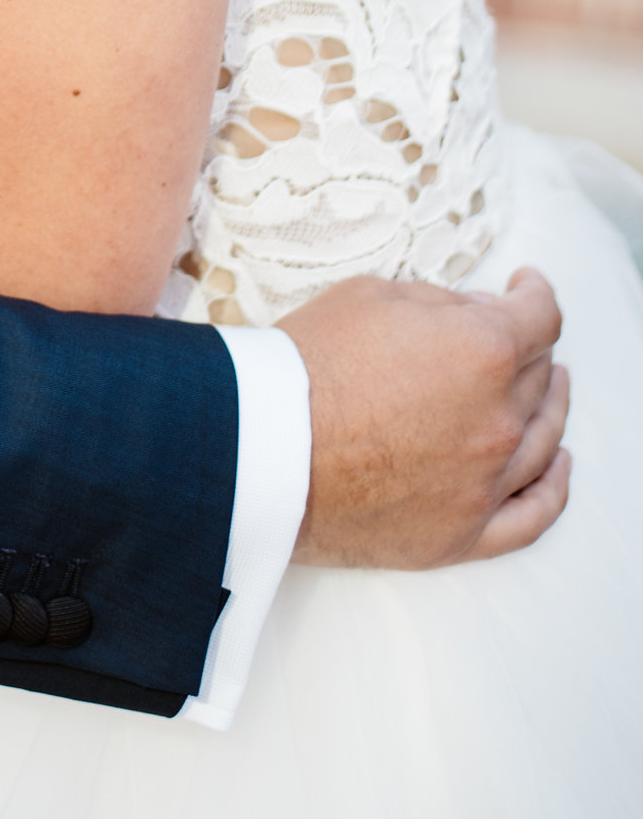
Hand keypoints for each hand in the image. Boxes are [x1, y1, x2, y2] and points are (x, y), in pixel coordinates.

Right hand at [283, 267, 570, 567]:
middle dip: (528, 347)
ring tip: (545, 388)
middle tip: (510, 335)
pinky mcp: (463, 533)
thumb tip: (477, 313)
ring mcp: (485, 482)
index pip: (540, 317)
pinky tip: (557, 464)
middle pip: (538, 376)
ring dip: (549, 406)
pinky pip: (532, 516)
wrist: (261, 447)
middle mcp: (498, 419)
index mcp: (483, 351)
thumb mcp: (370, 295)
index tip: (524, 285)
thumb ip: (440, 303)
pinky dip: (553, 488)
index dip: (534, 293)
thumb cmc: (306, 364)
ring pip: (544, 439)